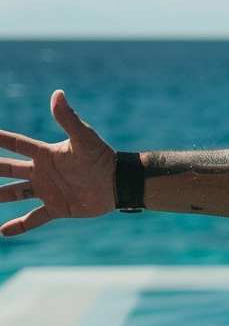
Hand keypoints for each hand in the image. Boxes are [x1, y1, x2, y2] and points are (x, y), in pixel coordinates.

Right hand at [0, 90, 116, 235]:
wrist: (120, 183)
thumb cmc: (103, 158)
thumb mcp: (84, 138)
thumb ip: (68, 119)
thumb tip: (57, 94)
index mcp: (45, 154)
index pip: (15, 144)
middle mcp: (42, 172)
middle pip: (7, 169)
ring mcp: (48, 190)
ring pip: (15, 193)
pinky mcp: (57, 208)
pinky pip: (34, 218)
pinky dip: (19, 225)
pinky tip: (2, 231)